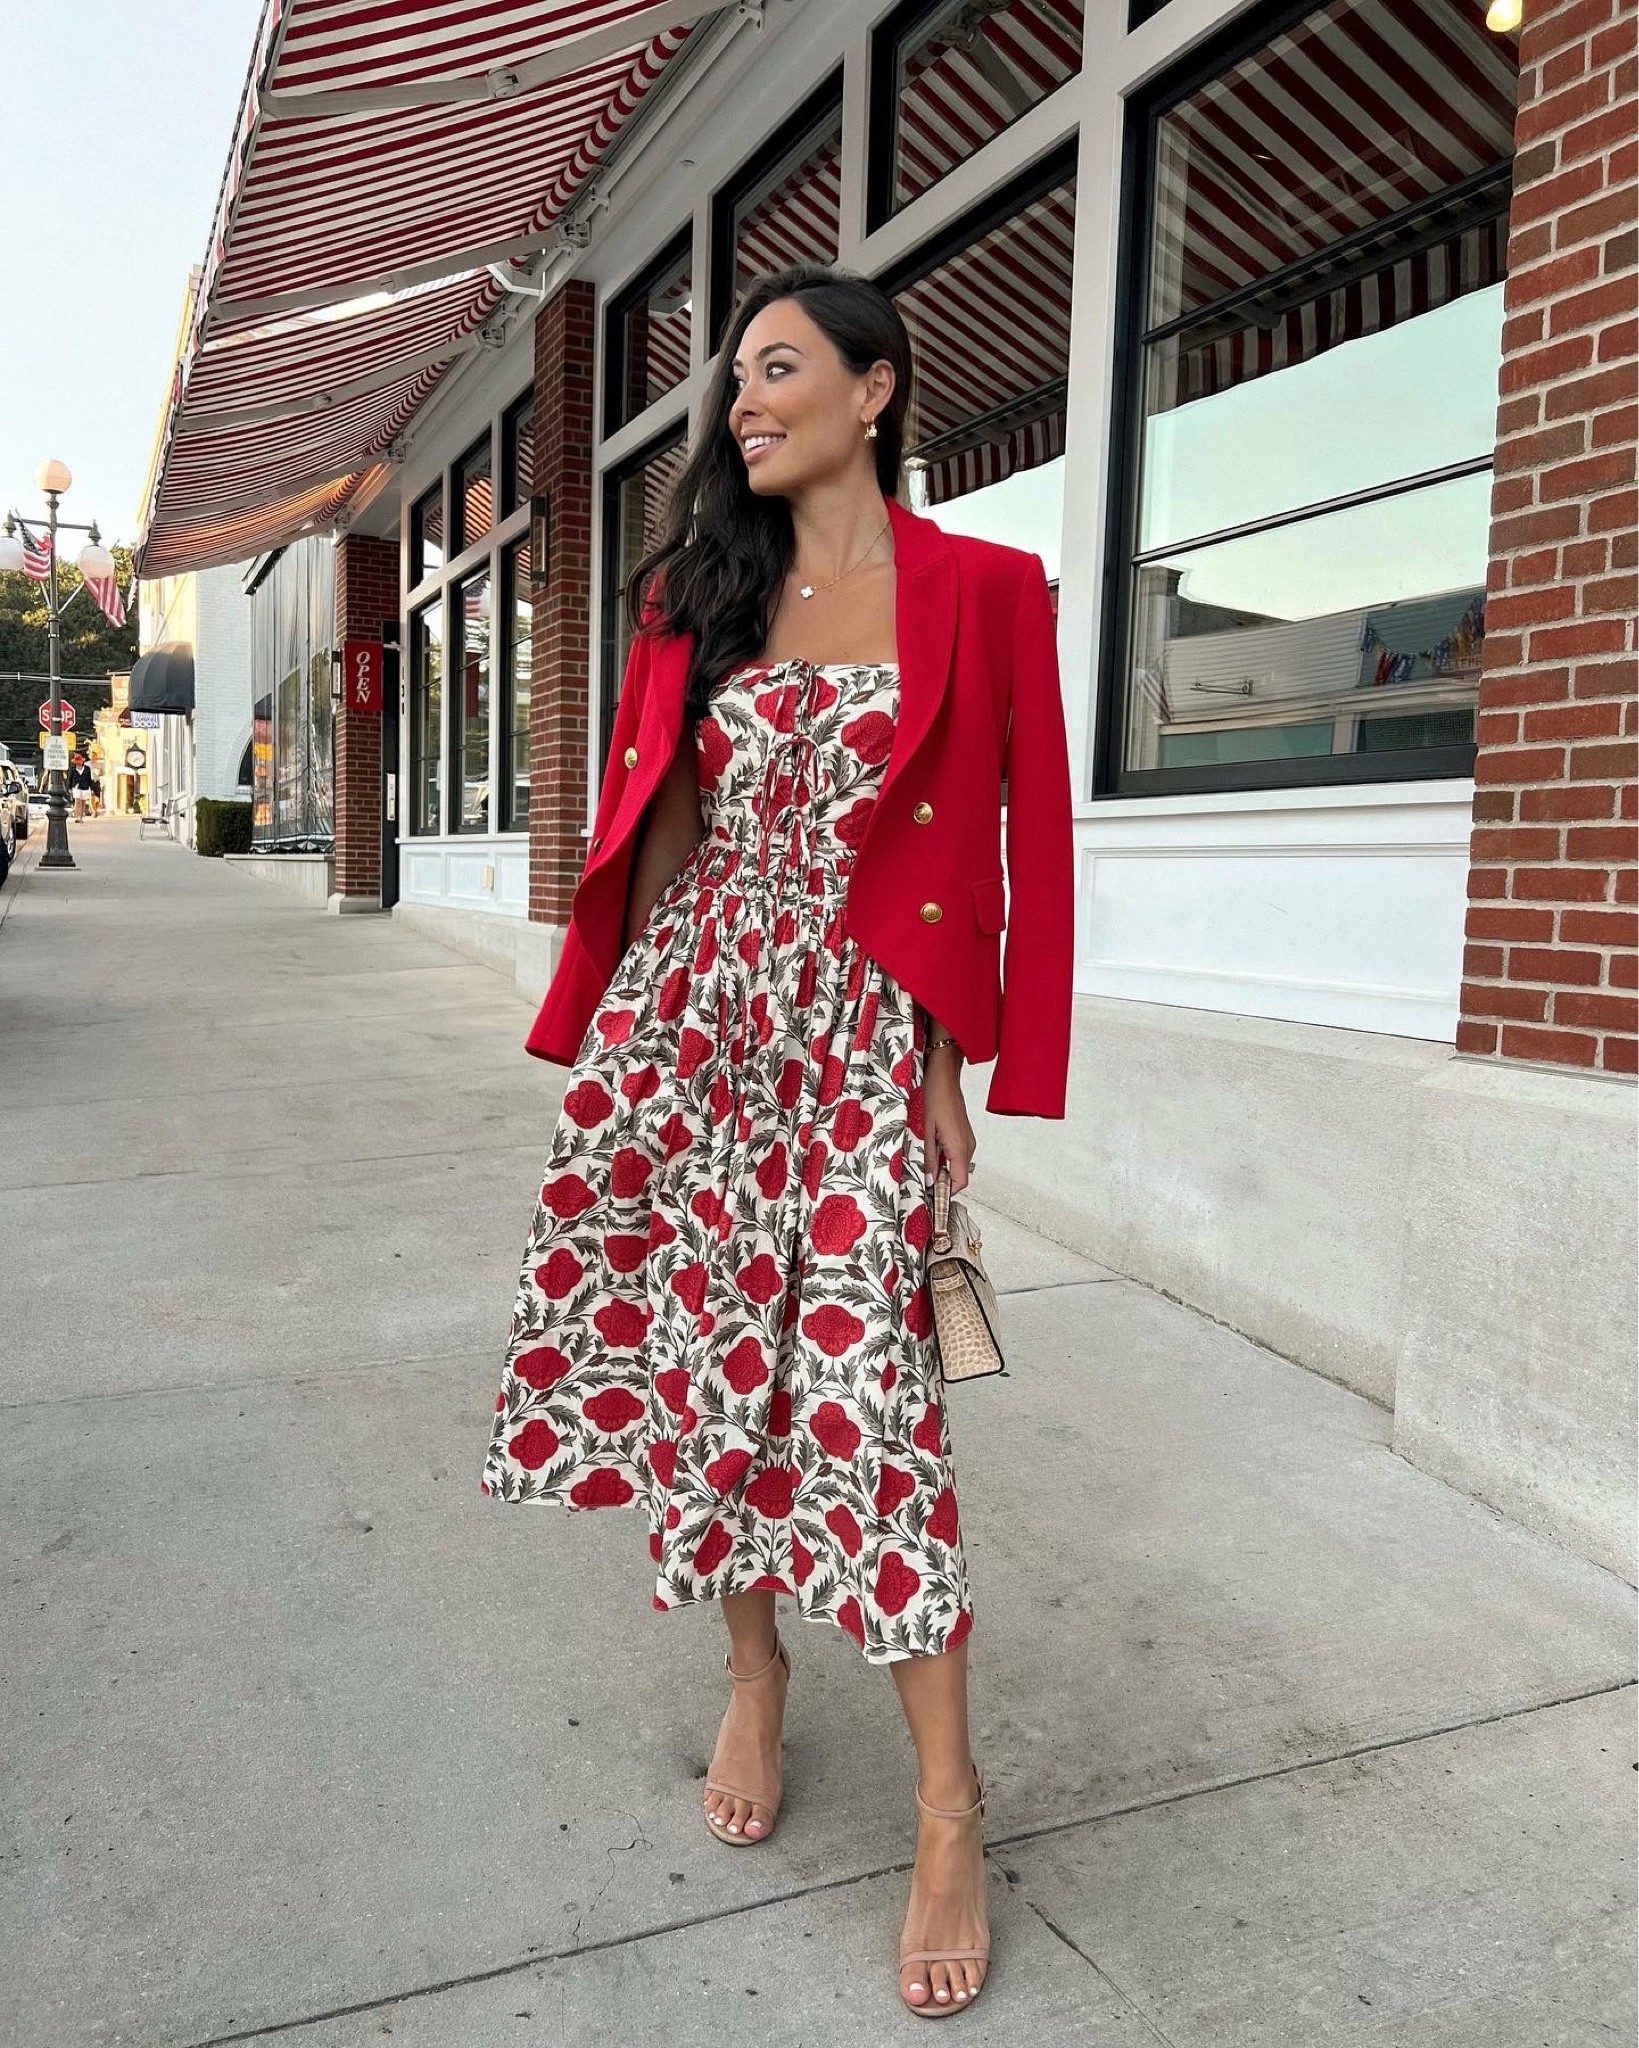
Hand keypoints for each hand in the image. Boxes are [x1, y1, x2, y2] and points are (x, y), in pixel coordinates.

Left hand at [922, 1048, 975, 1193]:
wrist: (944, 1077)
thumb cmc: (934, 1098)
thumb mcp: (925, 1131)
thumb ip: (928, 1158)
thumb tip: (929, 1181)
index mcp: (959, 1147)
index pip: (960, 1182)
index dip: (947, 1193)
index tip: (932, 1198)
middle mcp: (968, 1146)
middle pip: (959, 1176)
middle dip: (942, 1183)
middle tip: (923, 1182)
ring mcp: (968, 1140)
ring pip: (958, 1166)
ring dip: (943, 1170)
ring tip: (924, 1164)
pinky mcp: (964, 1135)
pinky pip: (957, 1155)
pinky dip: (945, 1160)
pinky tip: (931, 1152)